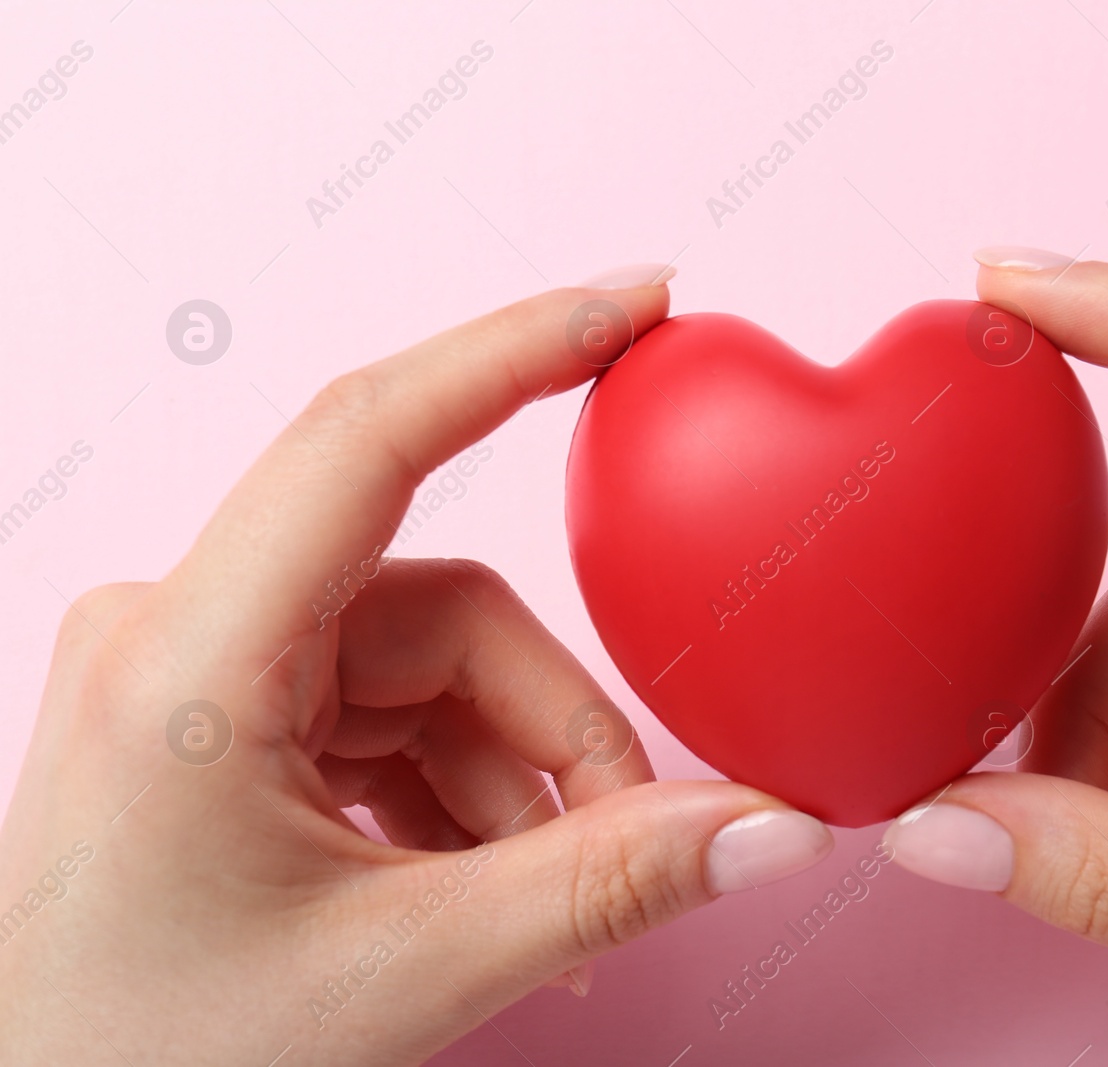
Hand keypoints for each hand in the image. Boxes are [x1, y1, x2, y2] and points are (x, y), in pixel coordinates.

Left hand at [0, 267, 834, 1065]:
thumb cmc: (143, 1066)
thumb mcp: (401, 975)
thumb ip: (605, 885)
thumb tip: (767, 826)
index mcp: (189, 660)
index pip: (370, 435)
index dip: (518, 348)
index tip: (637, 301)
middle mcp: (184, 632)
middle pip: (450, 613)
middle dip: (556, 733)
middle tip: (636, 846)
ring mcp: (205, 673)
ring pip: (437, 672)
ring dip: (516, 787)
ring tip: (545, 921)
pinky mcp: (230, 718)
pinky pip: (396, 717)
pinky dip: (463, 800)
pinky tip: (477, 899)